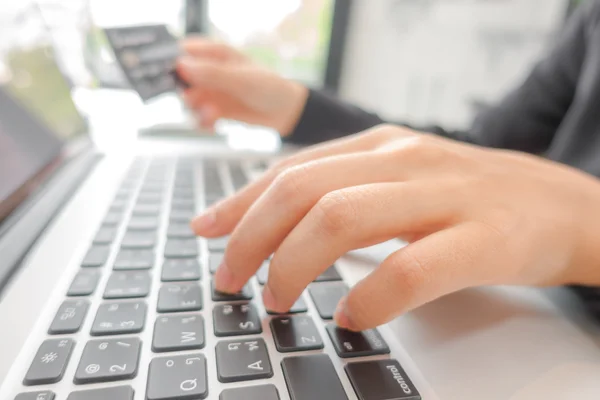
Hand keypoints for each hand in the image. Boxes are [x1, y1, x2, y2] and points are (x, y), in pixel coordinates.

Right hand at [177, 37, 308, 133]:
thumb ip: (212, 74)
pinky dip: (203, 123)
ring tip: (213, 114)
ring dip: (196, 111)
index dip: (175, 63)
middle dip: (186, 93)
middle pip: (180, 79)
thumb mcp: (241, 79)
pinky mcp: (214, 109)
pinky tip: (214, 125)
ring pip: (188, 101)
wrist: (285, 113)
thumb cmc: (269, 87)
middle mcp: (209, 71)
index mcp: (215, 53)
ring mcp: (211, 91)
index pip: (184, 51)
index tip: (178, 79)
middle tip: (197, 100)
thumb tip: (182, 66)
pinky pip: (198, 117)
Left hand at [191, 124, 599, 330]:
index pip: (290, 170)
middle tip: (233, 280)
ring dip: (295, 264)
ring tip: (278, 299)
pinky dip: (371, 297)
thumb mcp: (396, 181)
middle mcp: (403, 160)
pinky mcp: (484, 236)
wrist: (559, 204)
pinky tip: (353, 318)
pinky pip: (413, 267)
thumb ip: (338, 193)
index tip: (205, 233)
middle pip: (303, 191)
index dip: (239, 204)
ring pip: (343, 218)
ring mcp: (444, 194)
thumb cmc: (467, 198)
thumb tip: (266, 225)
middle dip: (252, 238)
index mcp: (379, 147)